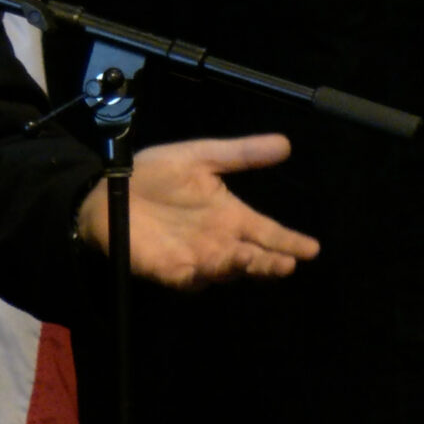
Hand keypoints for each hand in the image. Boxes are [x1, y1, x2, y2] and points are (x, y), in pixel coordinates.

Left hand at [77, 133, 320, 288]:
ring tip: (254, 258)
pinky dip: (205, 275)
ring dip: (242, 266)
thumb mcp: (200, 157)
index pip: (267, 232)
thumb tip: (286, 143)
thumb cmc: (156, 173)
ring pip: (229, 269)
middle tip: (288, 262)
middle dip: (271, 261)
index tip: (312, 249)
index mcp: (230, 215)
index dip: (289, 241)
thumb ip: (241, 154)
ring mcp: (198, 259)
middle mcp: (221, 241)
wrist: (112, 191)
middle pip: (254, 257)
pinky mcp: (173, 270)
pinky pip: (193, 279)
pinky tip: (212, 267)